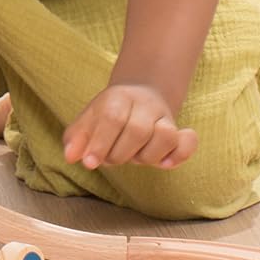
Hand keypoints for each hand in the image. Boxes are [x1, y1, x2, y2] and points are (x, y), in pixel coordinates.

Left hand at [62, 83, 197, 170]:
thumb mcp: (87, 121)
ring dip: (147, 156)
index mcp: (118, 97)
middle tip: (111, 159)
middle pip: (138, 130)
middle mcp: (145, 105)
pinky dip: (180, 154)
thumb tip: (70, 157)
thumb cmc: (108, 114)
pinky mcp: (180, 134)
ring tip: (135, 156)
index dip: (100, 143)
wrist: (139, 96)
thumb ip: (76, 138)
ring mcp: (165, 119)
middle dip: (120, 154)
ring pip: (165, 135)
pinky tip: (165, 163)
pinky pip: (188, 143)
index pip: (112, 119)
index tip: (89, 163)